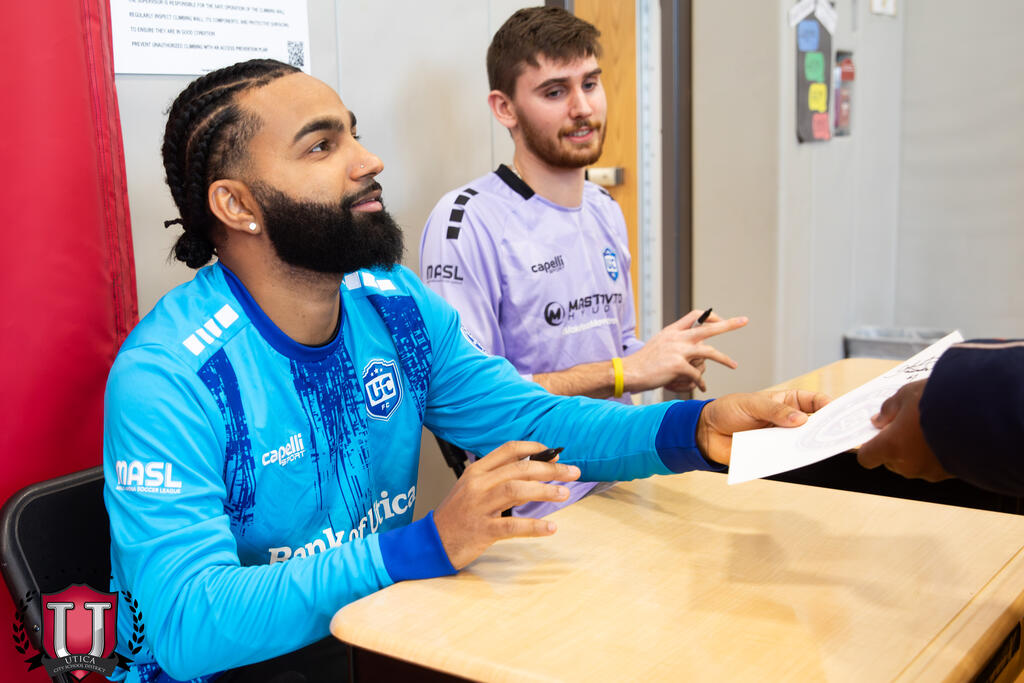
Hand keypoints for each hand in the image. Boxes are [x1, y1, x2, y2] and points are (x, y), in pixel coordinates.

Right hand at [433, 441, 580, 569]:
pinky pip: (512, 526)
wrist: (432, 541)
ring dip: (544, 491)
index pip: (509, 450)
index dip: (535, 448)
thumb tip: (536, 470)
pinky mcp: (482, 530)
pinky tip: (551, 527)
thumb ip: (500, 477)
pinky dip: (534, 526)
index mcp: (477, 471)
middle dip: (550, 469)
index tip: (555, 454)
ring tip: (565, 493)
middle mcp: (478, 485)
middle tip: (573, 472)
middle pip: (519, 469)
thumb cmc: (457, 515)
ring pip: (516, 491)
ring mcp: (479, 507)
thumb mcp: (474, 488)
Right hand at [624, 310, 747, 392]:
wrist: (629, 372)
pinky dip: (701, 382)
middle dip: (729, 324)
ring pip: (709, 352)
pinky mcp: (677, 366)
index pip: (696, 315)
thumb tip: (691, 347)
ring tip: (734, 365)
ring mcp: (678, 351)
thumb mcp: (659, 344)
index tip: (720, 320)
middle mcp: (677, 337)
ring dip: (724, 359)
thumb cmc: (643, 362)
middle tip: (744, 321)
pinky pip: (696, 374)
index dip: (710, 316)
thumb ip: (674, 341)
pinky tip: (701, 387)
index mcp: (673, 330)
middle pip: (708, 328)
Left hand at [696, 390, 830, 463]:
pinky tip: (798, 461)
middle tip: (835, 434)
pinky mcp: (772, 456)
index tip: (837, 411)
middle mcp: (788, 421)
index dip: (828, 405)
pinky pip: (787, 460)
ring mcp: (781, 439)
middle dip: (825, 429)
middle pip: (815, 426)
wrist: (706, 432)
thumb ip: (774, 410)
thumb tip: (800, 419)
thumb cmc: (728, 410)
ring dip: (811, 448)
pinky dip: (794, 461)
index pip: (814, 402)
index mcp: (787, 402)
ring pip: (803, 445)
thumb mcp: (751, 404)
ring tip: (819, 449)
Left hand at [857, 380, 949, 481]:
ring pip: (914, 464)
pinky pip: (936, 465)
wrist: (983, 414)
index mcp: (891, 447)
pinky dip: (936, 454)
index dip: (869, 447)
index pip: (867, 458)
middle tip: (906, 425)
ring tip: (930, 428)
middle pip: (891, 461)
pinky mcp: (951, 474)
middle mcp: (908, 465)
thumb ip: (888, 409)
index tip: (876, 434)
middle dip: (895, 446)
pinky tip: (946, 435)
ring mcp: (930, 472)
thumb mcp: (906, 395)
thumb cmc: (938, 401)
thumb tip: (878, 420)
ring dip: (916, 450)